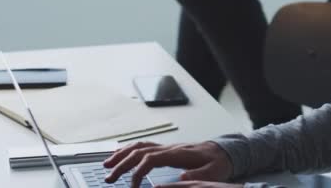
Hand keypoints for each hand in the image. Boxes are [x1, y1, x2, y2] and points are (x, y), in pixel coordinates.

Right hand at [103, 141, 233, 187]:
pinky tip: (121, 155)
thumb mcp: (213, 172)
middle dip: (122, 164)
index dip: (138, 172)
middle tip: (109, 178)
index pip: (150, 159)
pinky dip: (130, 149)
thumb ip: (197, 175)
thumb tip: (179, 176)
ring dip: (121, 155)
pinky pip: (144, 146)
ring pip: (139, 146)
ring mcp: (167, 147)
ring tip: (106, 165)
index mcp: (177, 153)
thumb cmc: (218, 162)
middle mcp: (169, 148)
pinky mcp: (166, 149)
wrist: (223, 151)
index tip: (133, 187)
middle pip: (139, 152)